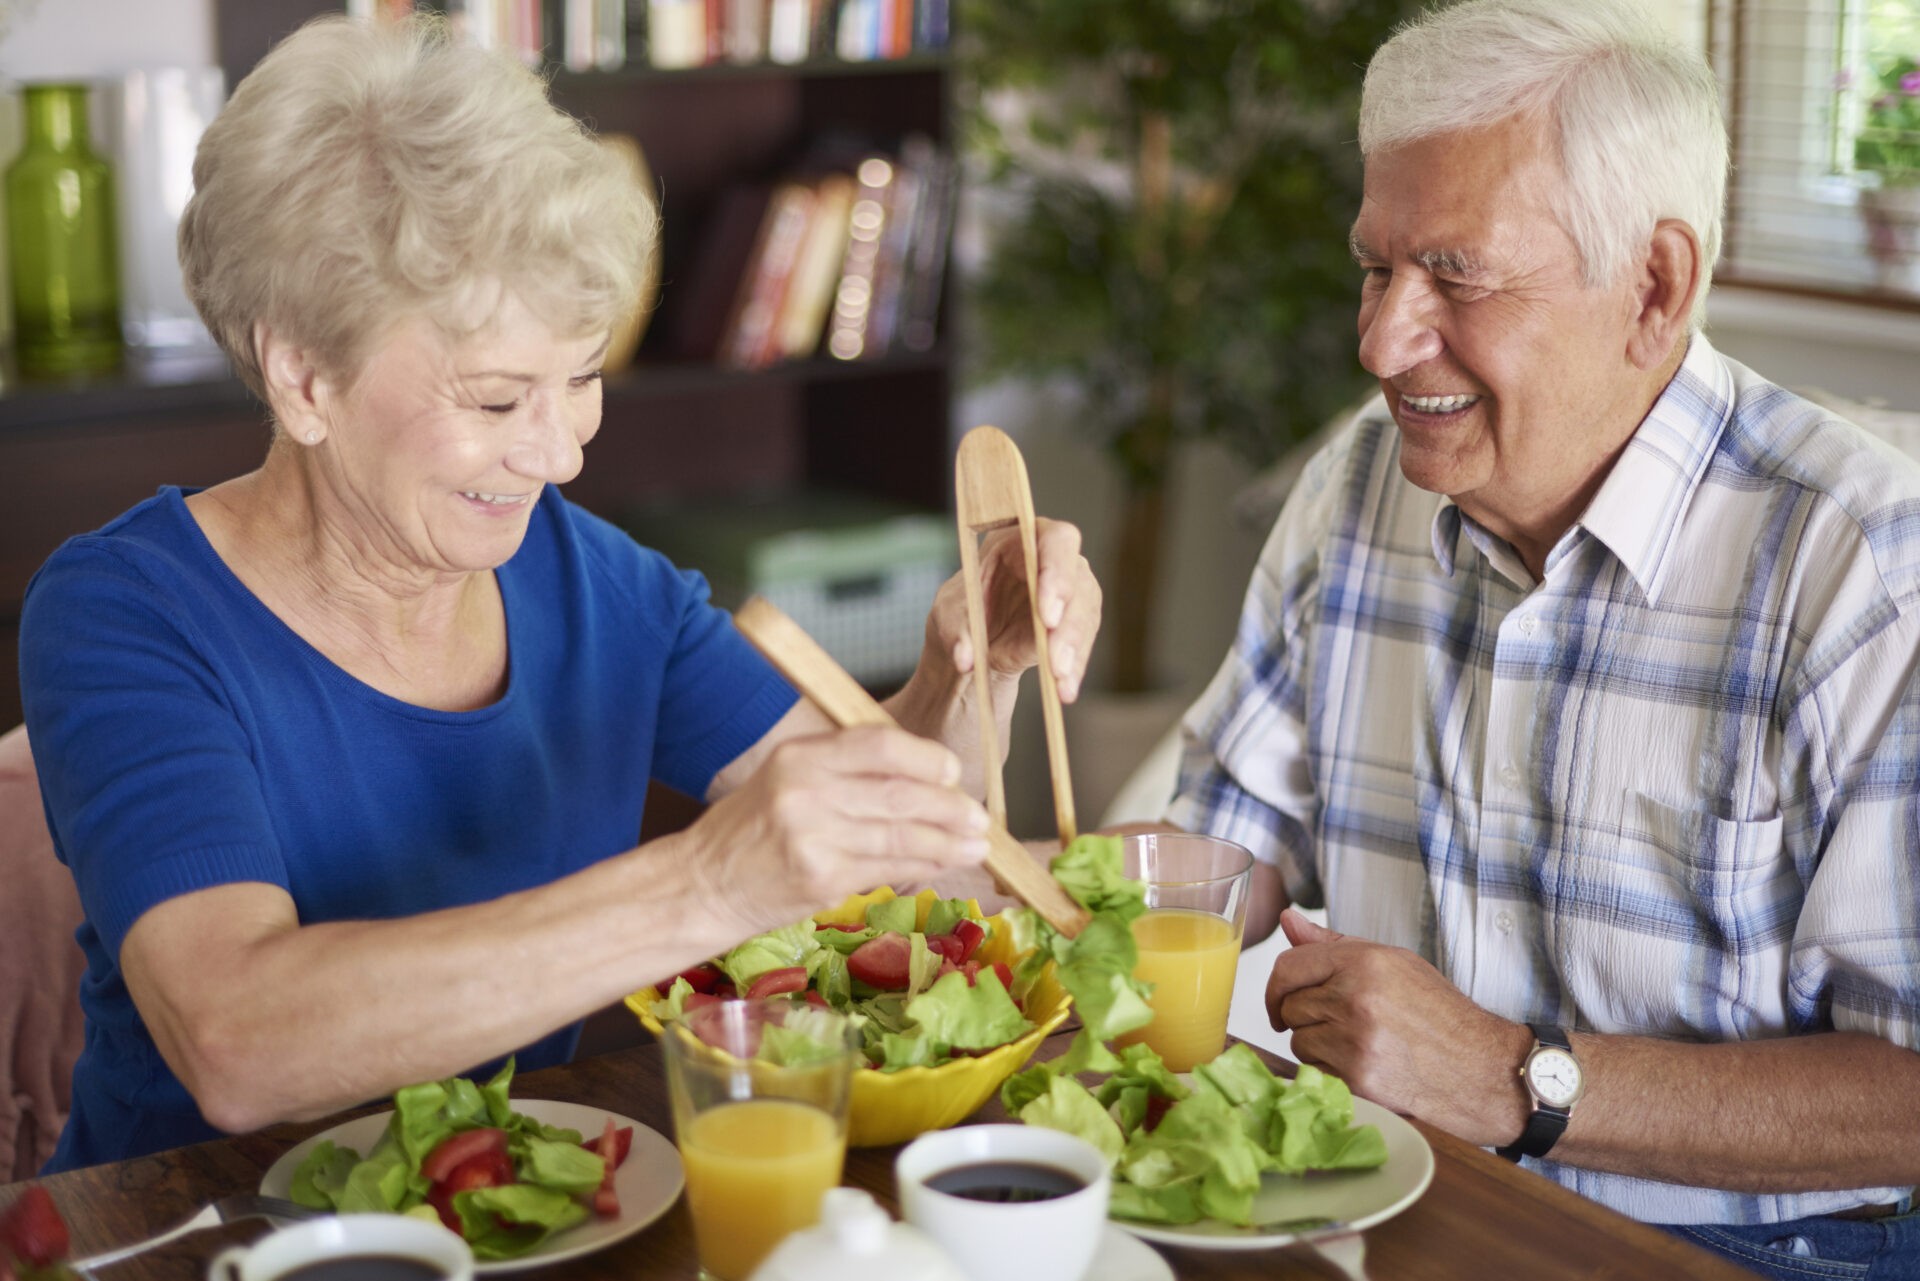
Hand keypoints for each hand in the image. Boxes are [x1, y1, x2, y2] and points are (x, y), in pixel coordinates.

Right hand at [686, 725, 991, 938]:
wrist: (703, 884)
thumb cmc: (749, 830)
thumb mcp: (785, 776)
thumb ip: (844, 769)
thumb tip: (923, 776)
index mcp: (800, 756)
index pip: (880, 744)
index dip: (927, 758)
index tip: (952, 772)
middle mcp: (807, 792)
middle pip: (901, 793)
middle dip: (950, 807)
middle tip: (978, 817)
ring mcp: (814, 839)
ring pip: (903, 835)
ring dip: (948, 843)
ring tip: (976, 845)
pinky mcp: (822, 880)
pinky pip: (889, 869)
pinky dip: (924, 867)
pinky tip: (943, 865)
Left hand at [927, 517, 1100, 701]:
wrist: (974, 641)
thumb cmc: (962, 611)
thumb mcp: (947, 615)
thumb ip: (955, 631)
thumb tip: (964, 658)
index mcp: (1022, 539)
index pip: (1053, 540)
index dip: (1057, 571)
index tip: (1047, 612)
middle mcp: (1054, 560)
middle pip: (1078, 579)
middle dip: (1069, 621)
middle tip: (1055, 657)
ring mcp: (1071, 592)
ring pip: (1085, 615)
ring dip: (1073, 650)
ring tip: (1060, 681)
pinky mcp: (1075, 624)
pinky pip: (1081, 645)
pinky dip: (1073, 669)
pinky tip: (1065, 690)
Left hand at [1265, 909, 1532, 1145]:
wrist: (1484, 1070)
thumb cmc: (1441, 1015)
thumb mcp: (1395, 964)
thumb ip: (1334, 944)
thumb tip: (1288, 919)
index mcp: (1365, 962)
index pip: (1288, 966)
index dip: (1277, 986)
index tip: (1282, 1001)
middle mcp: (1356, 997)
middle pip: (1290, 1006)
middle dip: (1306, 1017)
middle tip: (1342, 1025)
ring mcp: (1355, 1040)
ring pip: (1299, 1042)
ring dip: (1318, 1047)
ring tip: (1359, 1046)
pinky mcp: (1358, 1079)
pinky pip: (1315, 1072)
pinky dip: (1330, 1073)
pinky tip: (1364, 1068)